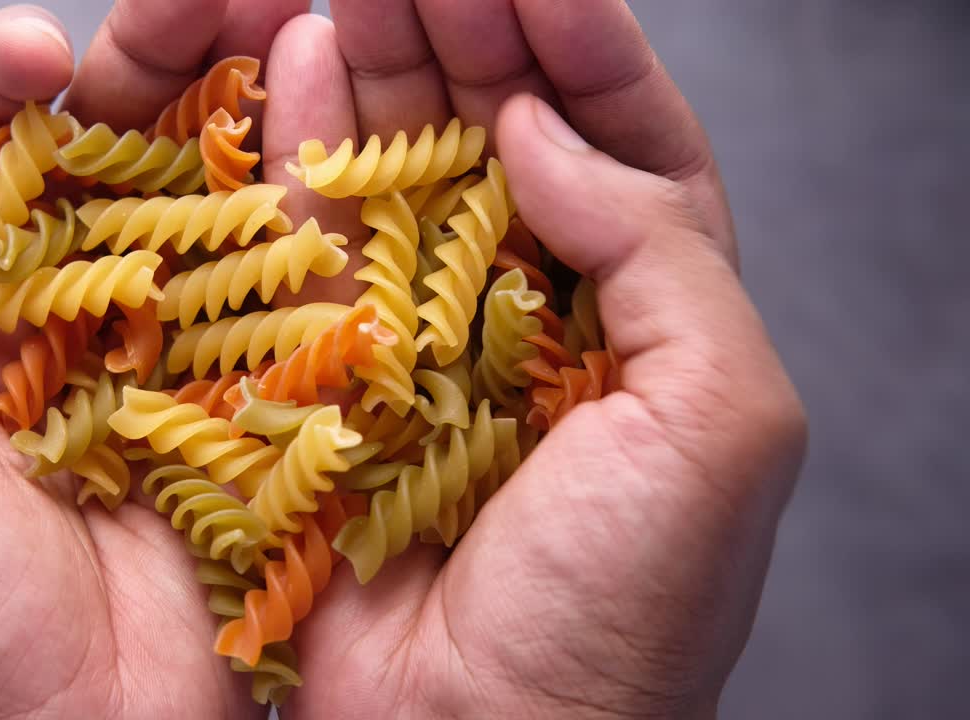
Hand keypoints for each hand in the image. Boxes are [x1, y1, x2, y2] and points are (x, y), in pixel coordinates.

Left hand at [0, 2, 306, 717]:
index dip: (13, 83)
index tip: (47, 49)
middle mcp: (74, 329)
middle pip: (121, 161)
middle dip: (163, 61)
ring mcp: (180, 368)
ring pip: (214, 207)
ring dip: (250, 107)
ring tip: (289, 14)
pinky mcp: (265, 416)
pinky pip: (291, 298)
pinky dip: (315, 212)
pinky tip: (336, 128)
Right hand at [269, 2, 806, 717]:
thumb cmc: (622, 608)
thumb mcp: (718, 421)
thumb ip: (659, 252)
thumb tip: (543, 130)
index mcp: (649, 318)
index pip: (627, 146)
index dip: (585, 51)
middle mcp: (536, 316)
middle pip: (505, 137)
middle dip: (473, 36)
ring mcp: (427, 338)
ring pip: (406, 170)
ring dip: (385, 67)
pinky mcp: (332, 369)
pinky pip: (317, 238)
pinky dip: (305, 146)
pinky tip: (299, 59)